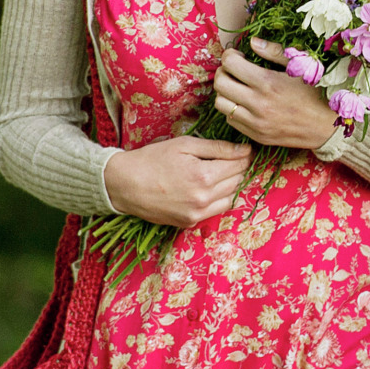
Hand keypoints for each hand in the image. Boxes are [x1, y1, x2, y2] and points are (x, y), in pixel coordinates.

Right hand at [103, 136, 253, 227]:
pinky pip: (216, 211)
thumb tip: (245, 150)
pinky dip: (218, 199)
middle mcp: (204, 198)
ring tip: (220, 173)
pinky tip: (208, 188)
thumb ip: (218, 147)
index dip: (245, 155)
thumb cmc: (152, 159)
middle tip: (233, 158)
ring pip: (231, 198)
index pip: (239, 165)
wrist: (124, 185)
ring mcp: (197, 214)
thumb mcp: (184, 145)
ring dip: (231, 185)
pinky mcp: (189, 222)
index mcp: (204, 176)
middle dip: (239, 169)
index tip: (245, 149)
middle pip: (237, 181)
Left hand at [214, 38, 336, 150]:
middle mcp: (258, 104)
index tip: (239, 56)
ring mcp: (256, 123)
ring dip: (226, 92)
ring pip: (220, 104)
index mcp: (269, 83)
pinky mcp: (257, 136)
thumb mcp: (302, 66)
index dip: (230, 56)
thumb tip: (252, 42)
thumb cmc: (318, 92)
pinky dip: (233, 109)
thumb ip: (275, 52)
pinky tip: (246, 103)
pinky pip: (231, 120)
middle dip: (224, 71)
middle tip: (235, 70)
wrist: (329, 127)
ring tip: (239, 88)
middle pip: (220, 83)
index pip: (230, 64)